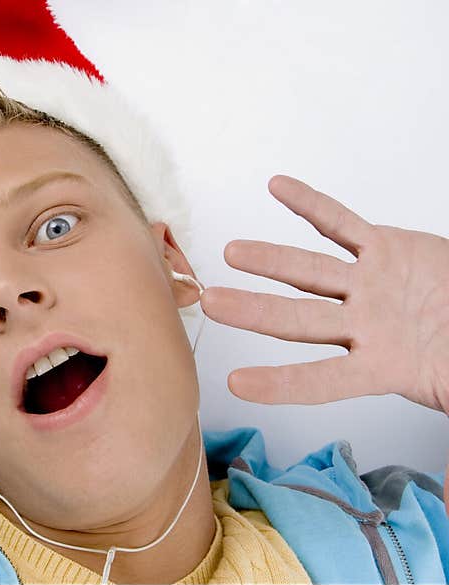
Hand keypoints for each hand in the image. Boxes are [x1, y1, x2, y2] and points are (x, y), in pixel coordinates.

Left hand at [200, 175, 448, 414]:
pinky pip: (342, 223)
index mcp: (381, 366)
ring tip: (231, 251)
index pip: (321, 380)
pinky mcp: (385, 249)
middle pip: (298, 319)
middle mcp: (362, 325)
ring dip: (271, 259)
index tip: (234, 387)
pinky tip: (278, 187)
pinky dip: (312, 205)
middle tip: (210, 303)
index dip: (281, 384)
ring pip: (310, 271)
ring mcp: (369, 286)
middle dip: (254, 311)